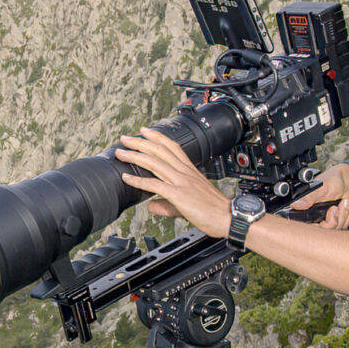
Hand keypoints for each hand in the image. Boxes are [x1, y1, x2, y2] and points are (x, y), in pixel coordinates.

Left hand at [113, 128, 231, 235]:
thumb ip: (166, 204)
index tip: (145, 130)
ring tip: (120, 153)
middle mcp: (185, 172)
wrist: (228, 217)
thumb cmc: (213, 210)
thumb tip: (151, 205)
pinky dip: (138, 180)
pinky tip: (126, 178)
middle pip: (159, 150)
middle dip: (140, 142)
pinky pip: (155, 184)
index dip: (157, 137)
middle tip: (125, 138)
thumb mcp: (187, 204)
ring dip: (135, 156)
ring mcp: (182, 182)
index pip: (172, 147)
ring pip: (155, 163)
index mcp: (190, 170)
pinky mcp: (179, 195)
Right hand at [289, 163, 348, 230]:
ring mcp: (327, 220)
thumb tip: (294, 205)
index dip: (320, 224)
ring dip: (344, 213)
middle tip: (337, 205)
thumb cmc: (333, 180)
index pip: (310, 227)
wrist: (347, 180)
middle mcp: (316, 217)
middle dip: (336, 217)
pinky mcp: (338, 222)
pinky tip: (348, 204)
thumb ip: (308, 198)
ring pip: (337, 228)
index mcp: (307, 210)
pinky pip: (345, 225)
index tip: (331, 210)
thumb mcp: (321, 189)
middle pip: (325, 229)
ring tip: (345, 201)